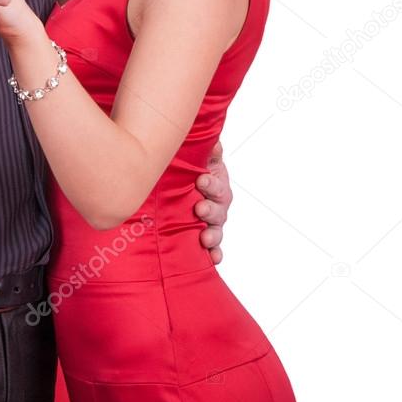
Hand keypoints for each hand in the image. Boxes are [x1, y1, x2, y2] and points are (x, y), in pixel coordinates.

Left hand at [193, 139, 231, 264]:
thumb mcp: (199, 156)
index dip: (211, 183)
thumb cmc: (192, 168)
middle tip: (200, 209)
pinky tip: (213, 259)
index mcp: (216, 183)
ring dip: (212, 235)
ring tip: (205, 239)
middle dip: (210, 210)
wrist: (183, 184)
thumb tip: (213, 142)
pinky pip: (213, 248)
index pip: (217, 184)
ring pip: (216, 230)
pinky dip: (214, 254)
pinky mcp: (205, 236)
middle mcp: (217, 204)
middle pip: (218, 209)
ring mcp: (211, 222)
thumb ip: (208, 151)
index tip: (201, 180)